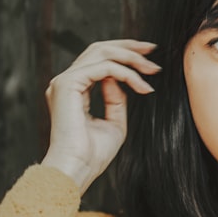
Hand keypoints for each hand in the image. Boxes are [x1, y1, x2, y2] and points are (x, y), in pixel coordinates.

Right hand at [41, 39, 159, 193]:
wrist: (78, 168)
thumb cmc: (92, 155)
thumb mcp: (113, 123)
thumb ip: (116, 99)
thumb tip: (121, 80)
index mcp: (73, 91)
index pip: (98, 60)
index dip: (124, 54)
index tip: (149, 60)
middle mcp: (66, 83)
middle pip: (99, 49)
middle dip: (128, 47)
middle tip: (153, 50)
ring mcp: (64, 81)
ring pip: (102, 53)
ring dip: (131, 58)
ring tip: (152, 69)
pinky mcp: (68, 84)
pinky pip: (105, 68)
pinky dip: (127, 74)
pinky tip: (141, 86)